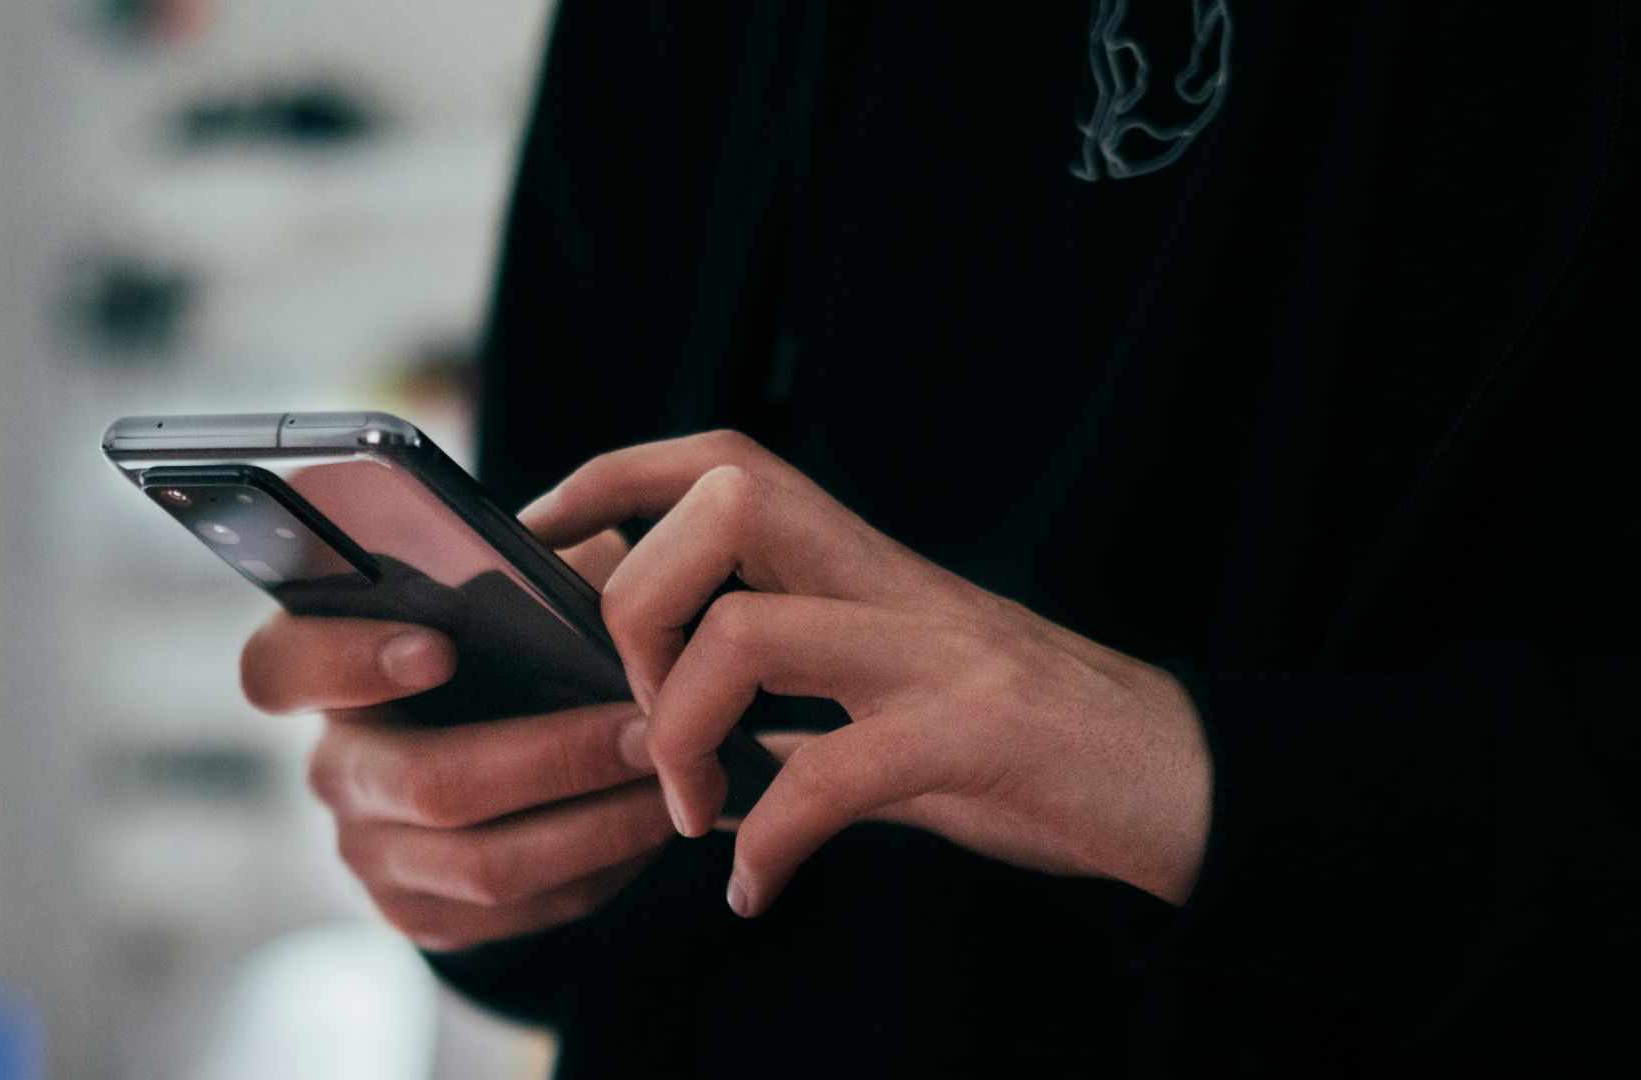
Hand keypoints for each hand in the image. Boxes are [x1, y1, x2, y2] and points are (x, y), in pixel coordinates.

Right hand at [240, 533, 670, 951]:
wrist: (497, 747)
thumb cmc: (504, 640)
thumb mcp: (509, 586)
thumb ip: (528, 570)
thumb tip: (593, 574)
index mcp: (324, 669)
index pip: (281, 667)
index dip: (349, 661)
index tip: (439, 647)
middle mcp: (333, 766)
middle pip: (427, 782)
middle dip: (555, 758)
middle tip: (648, 729)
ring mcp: (370, 852)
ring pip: (485, 864)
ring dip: (598, 824)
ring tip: (674, 781)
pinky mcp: (420, 914)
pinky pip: (519, 911)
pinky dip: (599, 869)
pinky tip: (651, 825)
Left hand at [520, 431, 1212, 916]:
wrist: (1181, 782)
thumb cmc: (1027, 743)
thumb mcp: (894, 700)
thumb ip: (797, 702)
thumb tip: (680, 731)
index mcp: (863, 566)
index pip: (722, 461)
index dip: (613, 478)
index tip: (541, 539)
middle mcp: (891, 584)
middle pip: (722, 506)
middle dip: (637, 606)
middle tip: (641, 716)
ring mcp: (934, 652)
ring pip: (751, 632)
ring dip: (684, 732)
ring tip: (692, 811)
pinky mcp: (974, 735)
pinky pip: (832, 775)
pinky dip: (770, 841)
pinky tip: (756, 888)